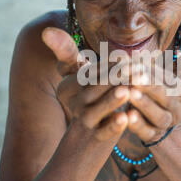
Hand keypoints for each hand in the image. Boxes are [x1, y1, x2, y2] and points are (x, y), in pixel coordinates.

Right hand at [42, 27, 132, 141]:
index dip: (109, 64)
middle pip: (92, 88)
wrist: (79, 149)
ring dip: (111, 100)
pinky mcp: (95, 140)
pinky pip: (103, 133)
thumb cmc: (87, 105)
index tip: (128, 56)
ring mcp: (85, 122)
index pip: (89, 73)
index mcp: (71, 87)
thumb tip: (46, 31)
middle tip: (134, 68)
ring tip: (126, 91)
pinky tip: (126, 119)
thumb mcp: (79, 80)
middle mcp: (75, 103)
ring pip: (96, 110)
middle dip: (114, 77)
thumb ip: (67, 53)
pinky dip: (113, 126)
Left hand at [126, 33, 180, 142]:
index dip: (155, 71)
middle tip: (131, 75)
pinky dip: (137, 126)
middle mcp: (179, 109)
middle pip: (166, 97)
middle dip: (148, 85)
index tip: (137, 62)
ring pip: (158, 116)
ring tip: (128, 93)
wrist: (163, 121)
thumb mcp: (180, 73)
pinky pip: (147, 133)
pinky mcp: (153, 136)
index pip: (171, 80)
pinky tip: (125, 116)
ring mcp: (166, 124)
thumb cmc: (168, 88)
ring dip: (143, 105)